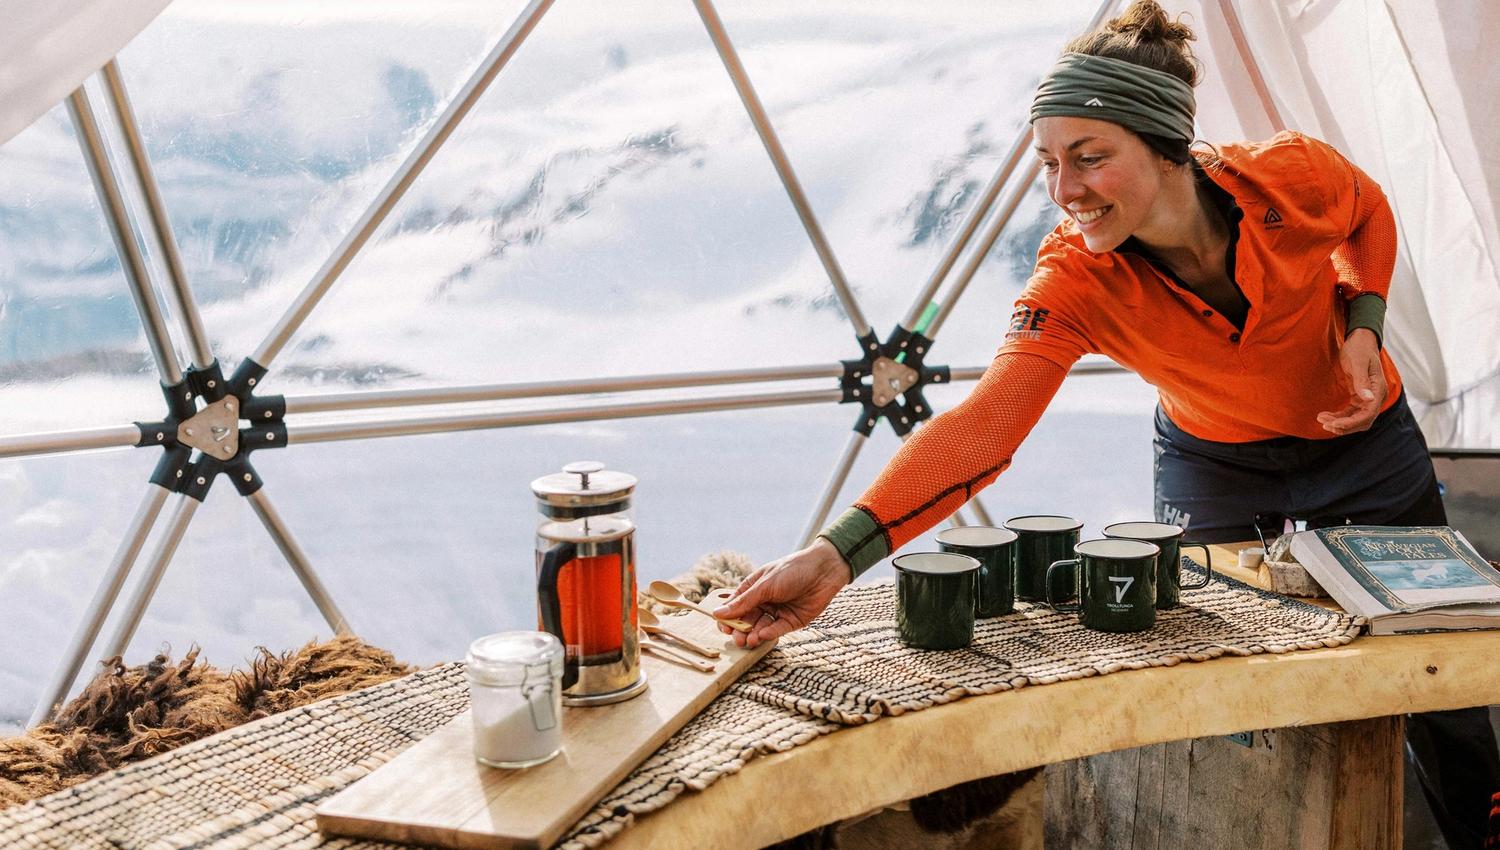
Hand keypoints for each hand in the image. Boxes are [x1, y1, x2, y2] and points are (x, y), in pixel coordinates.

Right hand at [712, 537, 850, 647]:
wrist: (824, 570)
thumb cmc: (792, 570)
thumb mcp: (765, 585)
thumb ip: (744, 602)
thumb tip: (718, 613)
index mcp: (753, 588)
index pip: (735, 606)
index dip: (728, 618)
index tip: (724, 628)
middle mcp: (764, 601)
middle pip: (746, 620)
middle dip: (741, 631)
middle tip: (738, 640)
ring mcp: (777, 612)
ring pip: (760, 628)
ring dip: (754, 634)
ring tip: (751, 640)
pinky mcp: (792, 621)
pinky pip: (777, 630)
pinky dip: (770, 633)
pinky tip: (764, 635)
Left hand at [1316, 328, 1386, 434]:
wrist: (1360, 340)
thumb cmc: (1360, 348)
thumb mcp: (1358, 363)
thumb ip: (1362, 381)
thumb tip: (1368, 399)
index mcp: (1378, 389)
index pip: (1368, 414)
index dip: (1351, 423)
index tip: (1334, 424)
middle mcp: (1375, 397)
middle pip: (1363, 421)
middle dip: (1344, 426)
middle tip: (1325, 425)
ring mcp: (1368, 398)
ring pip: (1356, 419)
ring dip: (1340, 422)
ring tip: (1322, 420)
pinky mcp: (1359, 397)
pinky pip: (1350, 412)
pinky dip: (1339, 416)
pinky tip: (1325, 416)